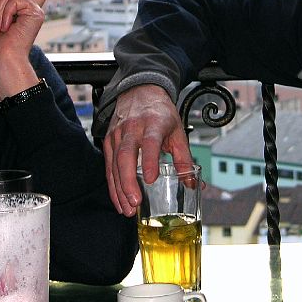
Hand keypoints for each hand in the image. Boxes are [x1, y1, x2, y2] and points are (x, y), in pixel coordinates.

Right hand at [102, 84, 192, 215]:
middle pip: (126, 155)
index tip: (150, 179)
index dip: (149, 160)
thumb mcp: (178, 130)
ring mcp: (118, 134)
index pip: (150, 142)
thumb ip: (184, 158)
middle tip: (135, 202)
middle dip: (128, 181)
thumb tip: (193, 185)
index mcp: (154, 123)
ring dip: (119, 189)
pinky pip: (108, 166)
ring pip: (114, 163)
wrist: (140, 91)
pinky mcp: (108, 141)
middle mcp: (133, 128)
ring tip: (127, 209)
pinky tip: (119, 201)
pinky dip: (112, 185)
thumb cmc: (161, 113)